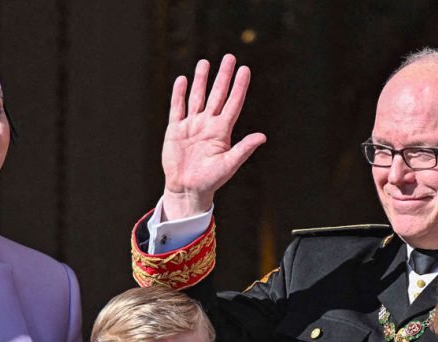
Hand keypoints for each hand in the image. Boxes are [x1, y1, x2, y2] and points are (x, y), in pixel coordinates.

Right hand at [160, 54, 265, 220]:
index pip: (233, 103)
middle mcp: (208, 124)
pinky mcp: (175, 130)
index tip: (245, 69)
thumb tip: (263, 137)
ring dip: (201, 80)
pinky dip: (179, 94)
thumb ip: (244, 149)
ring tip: (205, 63)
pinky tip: (183, 80)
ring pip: (197, 97)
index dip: (239, 86)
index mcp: (222, 131)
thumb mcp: (229, 164)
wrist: (187, 189)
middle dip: (223, 76)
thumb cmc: (211, 180)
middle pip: (217, 95)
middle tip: (229, 57)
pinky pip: (177, 108)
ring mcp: (191, 125)